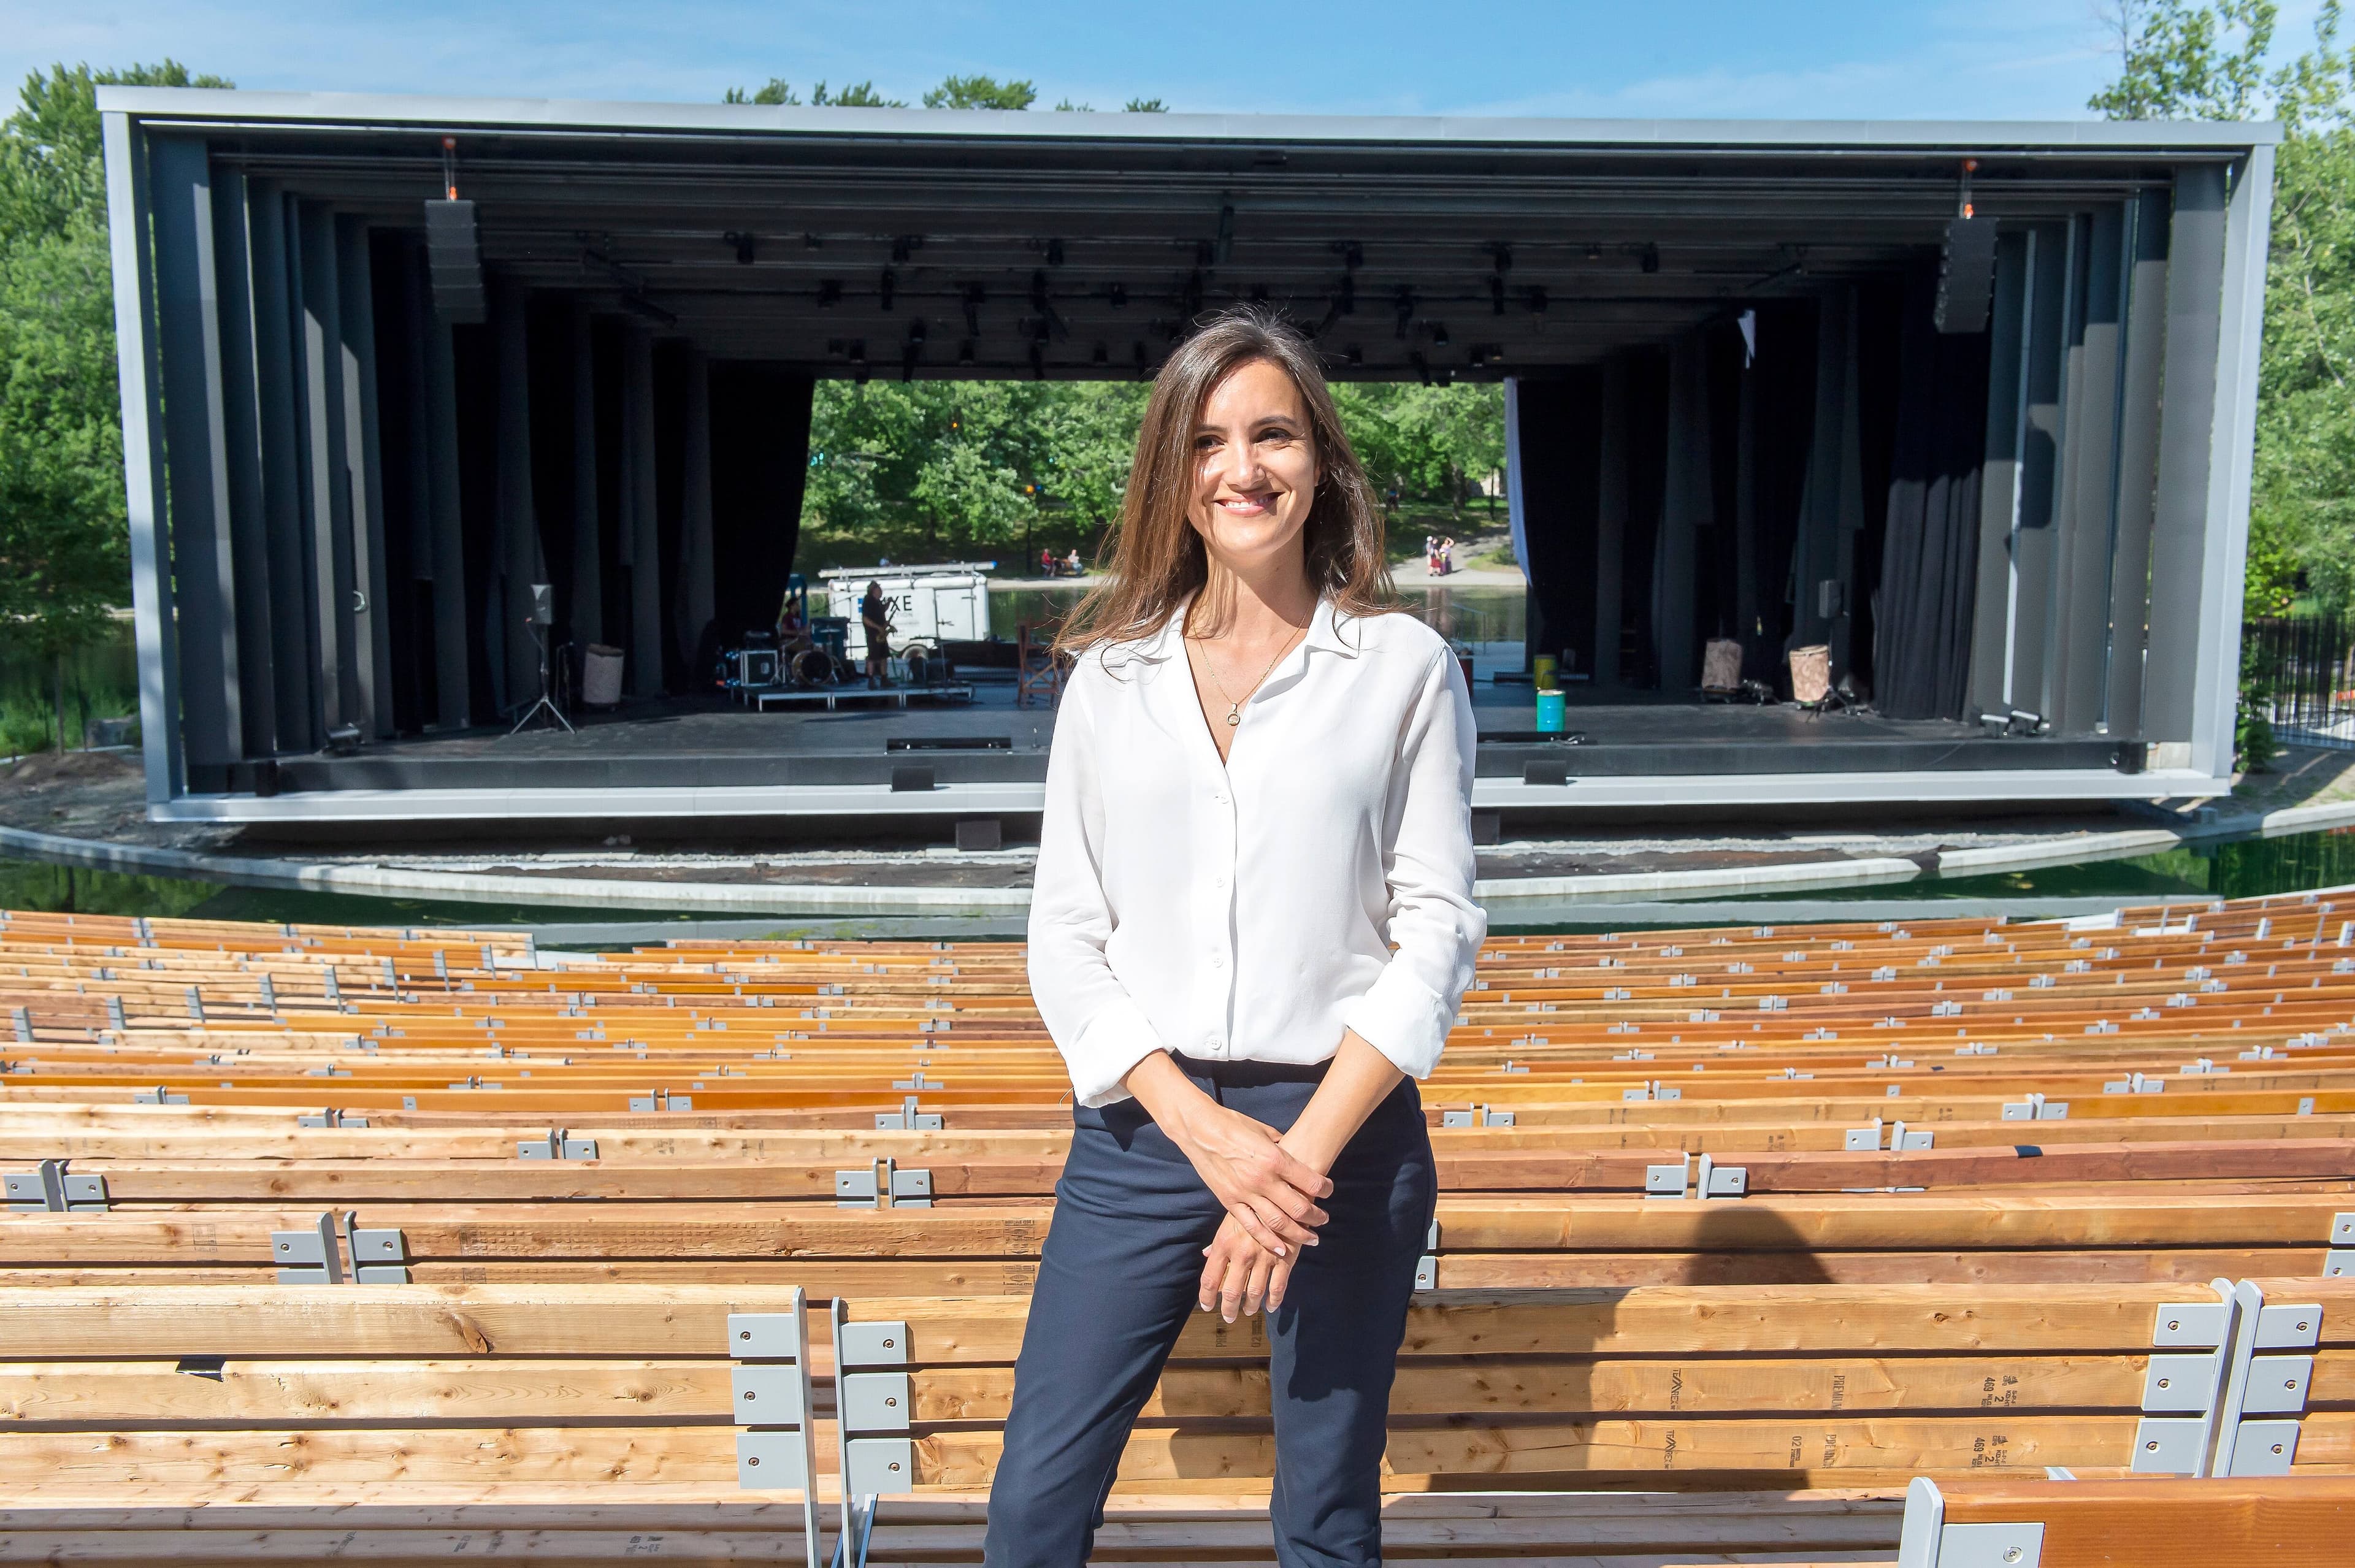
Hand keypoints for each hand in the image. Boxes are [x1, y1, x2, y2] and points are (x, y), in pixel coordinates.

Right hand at [1123, 1053, 1331, 1256]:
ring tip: (1311, 1238)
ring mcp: (1245, 1193)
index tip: (1329, 1191)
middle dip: (1316, 1216)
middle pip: (1299, 1207)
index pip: (1310, 1181)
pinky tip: (1282, 1249)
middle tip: (1324, 1219)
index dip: (1325, 1189)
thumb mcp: (1264, 1131)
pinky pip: (1252, 1227)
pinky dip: (1269, 1241)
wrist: (1199, 1129)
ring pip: (1278, 1222)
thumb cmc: (1234, 1125)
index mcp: (1275, 1158)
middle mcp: (1263, 1179)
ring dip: (1298, 1233)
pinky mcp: (1230, 1202)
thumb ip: (1282, 1147)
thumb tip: (1296, 1156)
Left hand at [1200, 1213, 1294, 1321]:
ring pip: (1254, 1293)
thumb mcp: (1231, 1218)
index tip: (1207, 1306)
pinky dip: (1274, 1300)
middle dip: (1229, 1308)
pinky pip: (1278, 1287)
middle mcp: (1241, 1254)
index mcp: (1224, 1244)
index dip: (1206, 1297)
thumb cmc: (1253, 1205)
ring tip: (1248, 1311)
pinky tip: (1270, 1306)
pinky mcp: (1284, 1260)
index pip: (1210, 1278)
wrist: (1283, 1194)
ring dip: (1250, 1306)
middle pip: (1231, 1292)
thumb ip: (1219, 1241)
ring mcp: (1263, 1258)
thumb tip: (1206, 1255)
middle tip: (1229, 1316)